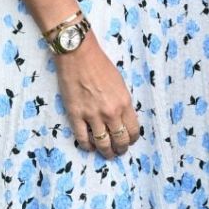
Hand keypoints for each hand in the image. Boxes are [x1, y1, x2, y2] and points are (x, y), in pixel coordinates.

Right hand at [55, 38, 140, 155]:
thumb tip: (122, 118)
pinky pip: (82, 138)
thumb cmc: (100, 64)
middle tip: (119, 151)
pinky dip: (87, 146)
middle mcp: (110, 112)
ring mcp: (92, 115)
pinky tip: (89, 147)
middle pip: (119, 140)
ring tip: (106, 154)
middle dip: (121, 149)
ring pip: (102, 143)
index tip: (129, 141)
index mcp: (124, 103)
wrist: (78, 55)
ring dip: (106, 152)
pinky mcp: (75, 115)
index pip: (133, 130)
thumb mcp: (120, 84)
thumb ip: (122, 102)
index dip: (132, 139)